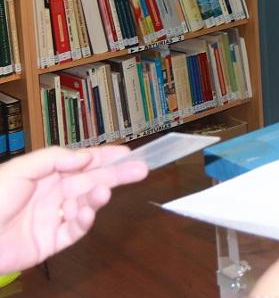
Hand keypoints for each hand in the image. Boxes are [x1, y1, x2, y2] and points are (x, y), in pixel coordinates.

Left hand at [0, 145, 147, 271]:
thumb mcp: (20, 169)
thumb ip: (53, 159)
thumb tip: (85, 157)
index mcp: (46, 174)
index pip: (81, 162)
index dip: (104, 157)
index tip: (128, 152)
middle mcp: (52, 194)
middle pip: (90, 181)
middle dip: (115, 175)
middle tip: (140, 170)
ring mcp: (53, 218)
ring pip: (86, 205)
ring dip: (98, 197)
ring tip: (103, 193)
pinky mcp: (51, 242)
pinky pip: (75, 231)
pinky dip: (84, 221)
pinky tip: (86, 214)